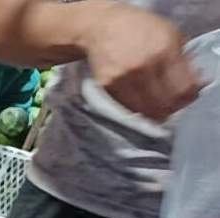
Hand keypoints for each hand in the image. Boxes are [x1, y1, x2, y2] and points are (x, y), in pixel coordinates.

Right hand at [81, 1, 199, 120]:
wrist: (103, 27)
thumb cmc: (140, 29)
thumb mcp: (170, 34)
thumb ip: (182, 59)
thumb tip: (192, 84)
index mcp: (165, 51)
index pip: (183, 89)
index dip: (186, 98)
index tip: (184, 98)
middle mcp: (144, 67)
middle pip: (164, 104)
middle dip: (170, 108)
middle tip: (169, 105)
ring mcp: (124, 78)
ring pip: (145, 110)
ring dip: (153, 111)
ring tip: (154, 105)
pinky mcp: (108, 86)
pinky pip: (128, 107)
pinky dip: (137, 107)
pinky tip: (139, 100)